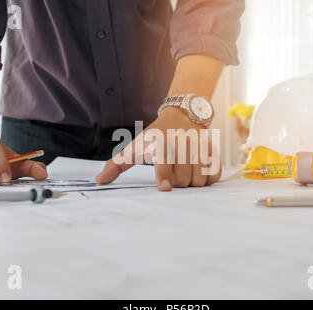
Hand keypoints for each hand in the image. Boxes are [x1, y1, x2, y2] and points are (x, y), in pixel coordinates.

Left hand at [96, 107, 221, 190]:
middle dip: (176, 183)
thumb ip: (116, 165)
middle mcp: (181, 142)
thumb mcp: (134, 147)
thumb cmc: (154, 137)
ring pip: (199, 179)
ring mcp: (199, 146)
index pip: (164, 161)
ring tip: (184, 175)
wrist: (181, 117)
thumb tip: (99, 182)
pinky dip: (207, 179)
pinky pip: (214, 174)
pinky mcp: (212, 149)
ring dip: (192, 184)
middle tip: (172, 177)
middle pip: (182, 178)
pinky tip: (198, 174)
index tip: (164, 188)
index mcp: (160, 142)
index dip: (164, 176)